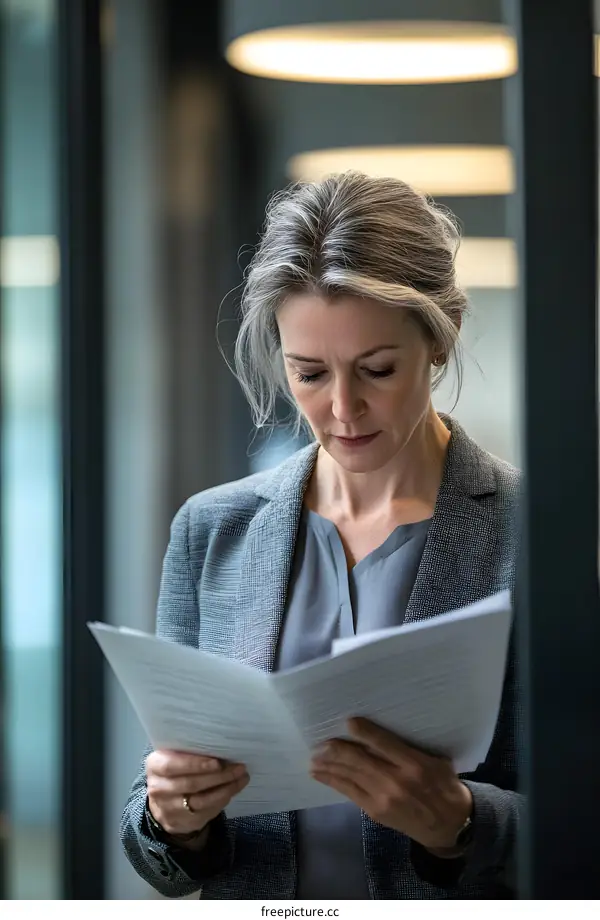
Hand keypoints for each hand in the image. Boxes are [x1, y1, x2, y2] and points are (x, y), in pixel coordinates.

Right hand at [146, 749, 248, 837]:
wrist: (163, 801)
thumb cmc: (175, 770)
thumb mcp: (174, 756)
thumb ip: (190, 751)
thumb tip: (222, 745)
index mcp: (155, 766)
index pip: (172, 765)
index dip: (196, 764)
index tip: (218, 762)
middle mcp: (158, 788)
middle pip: (191, 784)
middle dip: (219, 776)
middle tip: (239, 768)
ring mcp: (168, 809)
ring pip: (201, 801)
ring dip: (225, 789)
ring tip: (241, 778)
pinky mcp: (180, 823)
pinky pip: (205, 813)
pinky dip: (221, 801)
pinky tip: (232, 790)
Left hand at [310, 718, 471, 850]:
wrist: (449, 825)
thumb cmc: (444, 785)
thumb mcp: (436, 761)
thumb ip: (411, 748)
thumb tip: (383, 729)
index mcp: (414, 764)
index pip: (385, 744)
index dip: (365, 732)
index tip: (348, 721)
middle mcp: (396, 781)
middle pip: (360, 760)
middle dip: (337, 750)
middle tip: (320, 741)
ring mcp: (383, 798)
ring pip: (350, 776)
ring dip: (329, 765)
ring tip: (313, 756)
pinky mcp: (375, 812)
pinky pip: (349, 793)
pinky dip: (333, 782)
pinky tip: (320, 774)